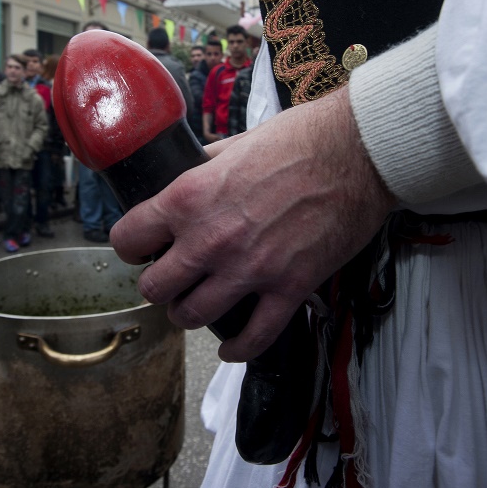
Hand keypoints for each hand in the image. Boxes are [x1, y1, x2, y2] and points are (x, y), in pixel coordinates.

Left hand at [110, 87, 394, 361]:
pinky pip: (252, 337)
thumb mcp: (236, 143)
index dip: (132, 246)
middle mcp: (210, 239)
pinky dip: (237, 348)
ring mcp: (249, 269)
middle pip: (154, 288)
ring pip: (192, 317)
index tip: (142, 247)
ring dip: (190, 313)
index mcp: (189, 198)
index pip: (128, 239)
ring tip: (197, 306)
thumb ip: (206, 166)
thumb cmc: (300, 139)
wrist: (357, 152)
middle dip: (160, 284)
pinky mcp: (288, 289)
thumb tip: (191, 172)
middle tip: (172, 278)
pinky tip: (230, 346)